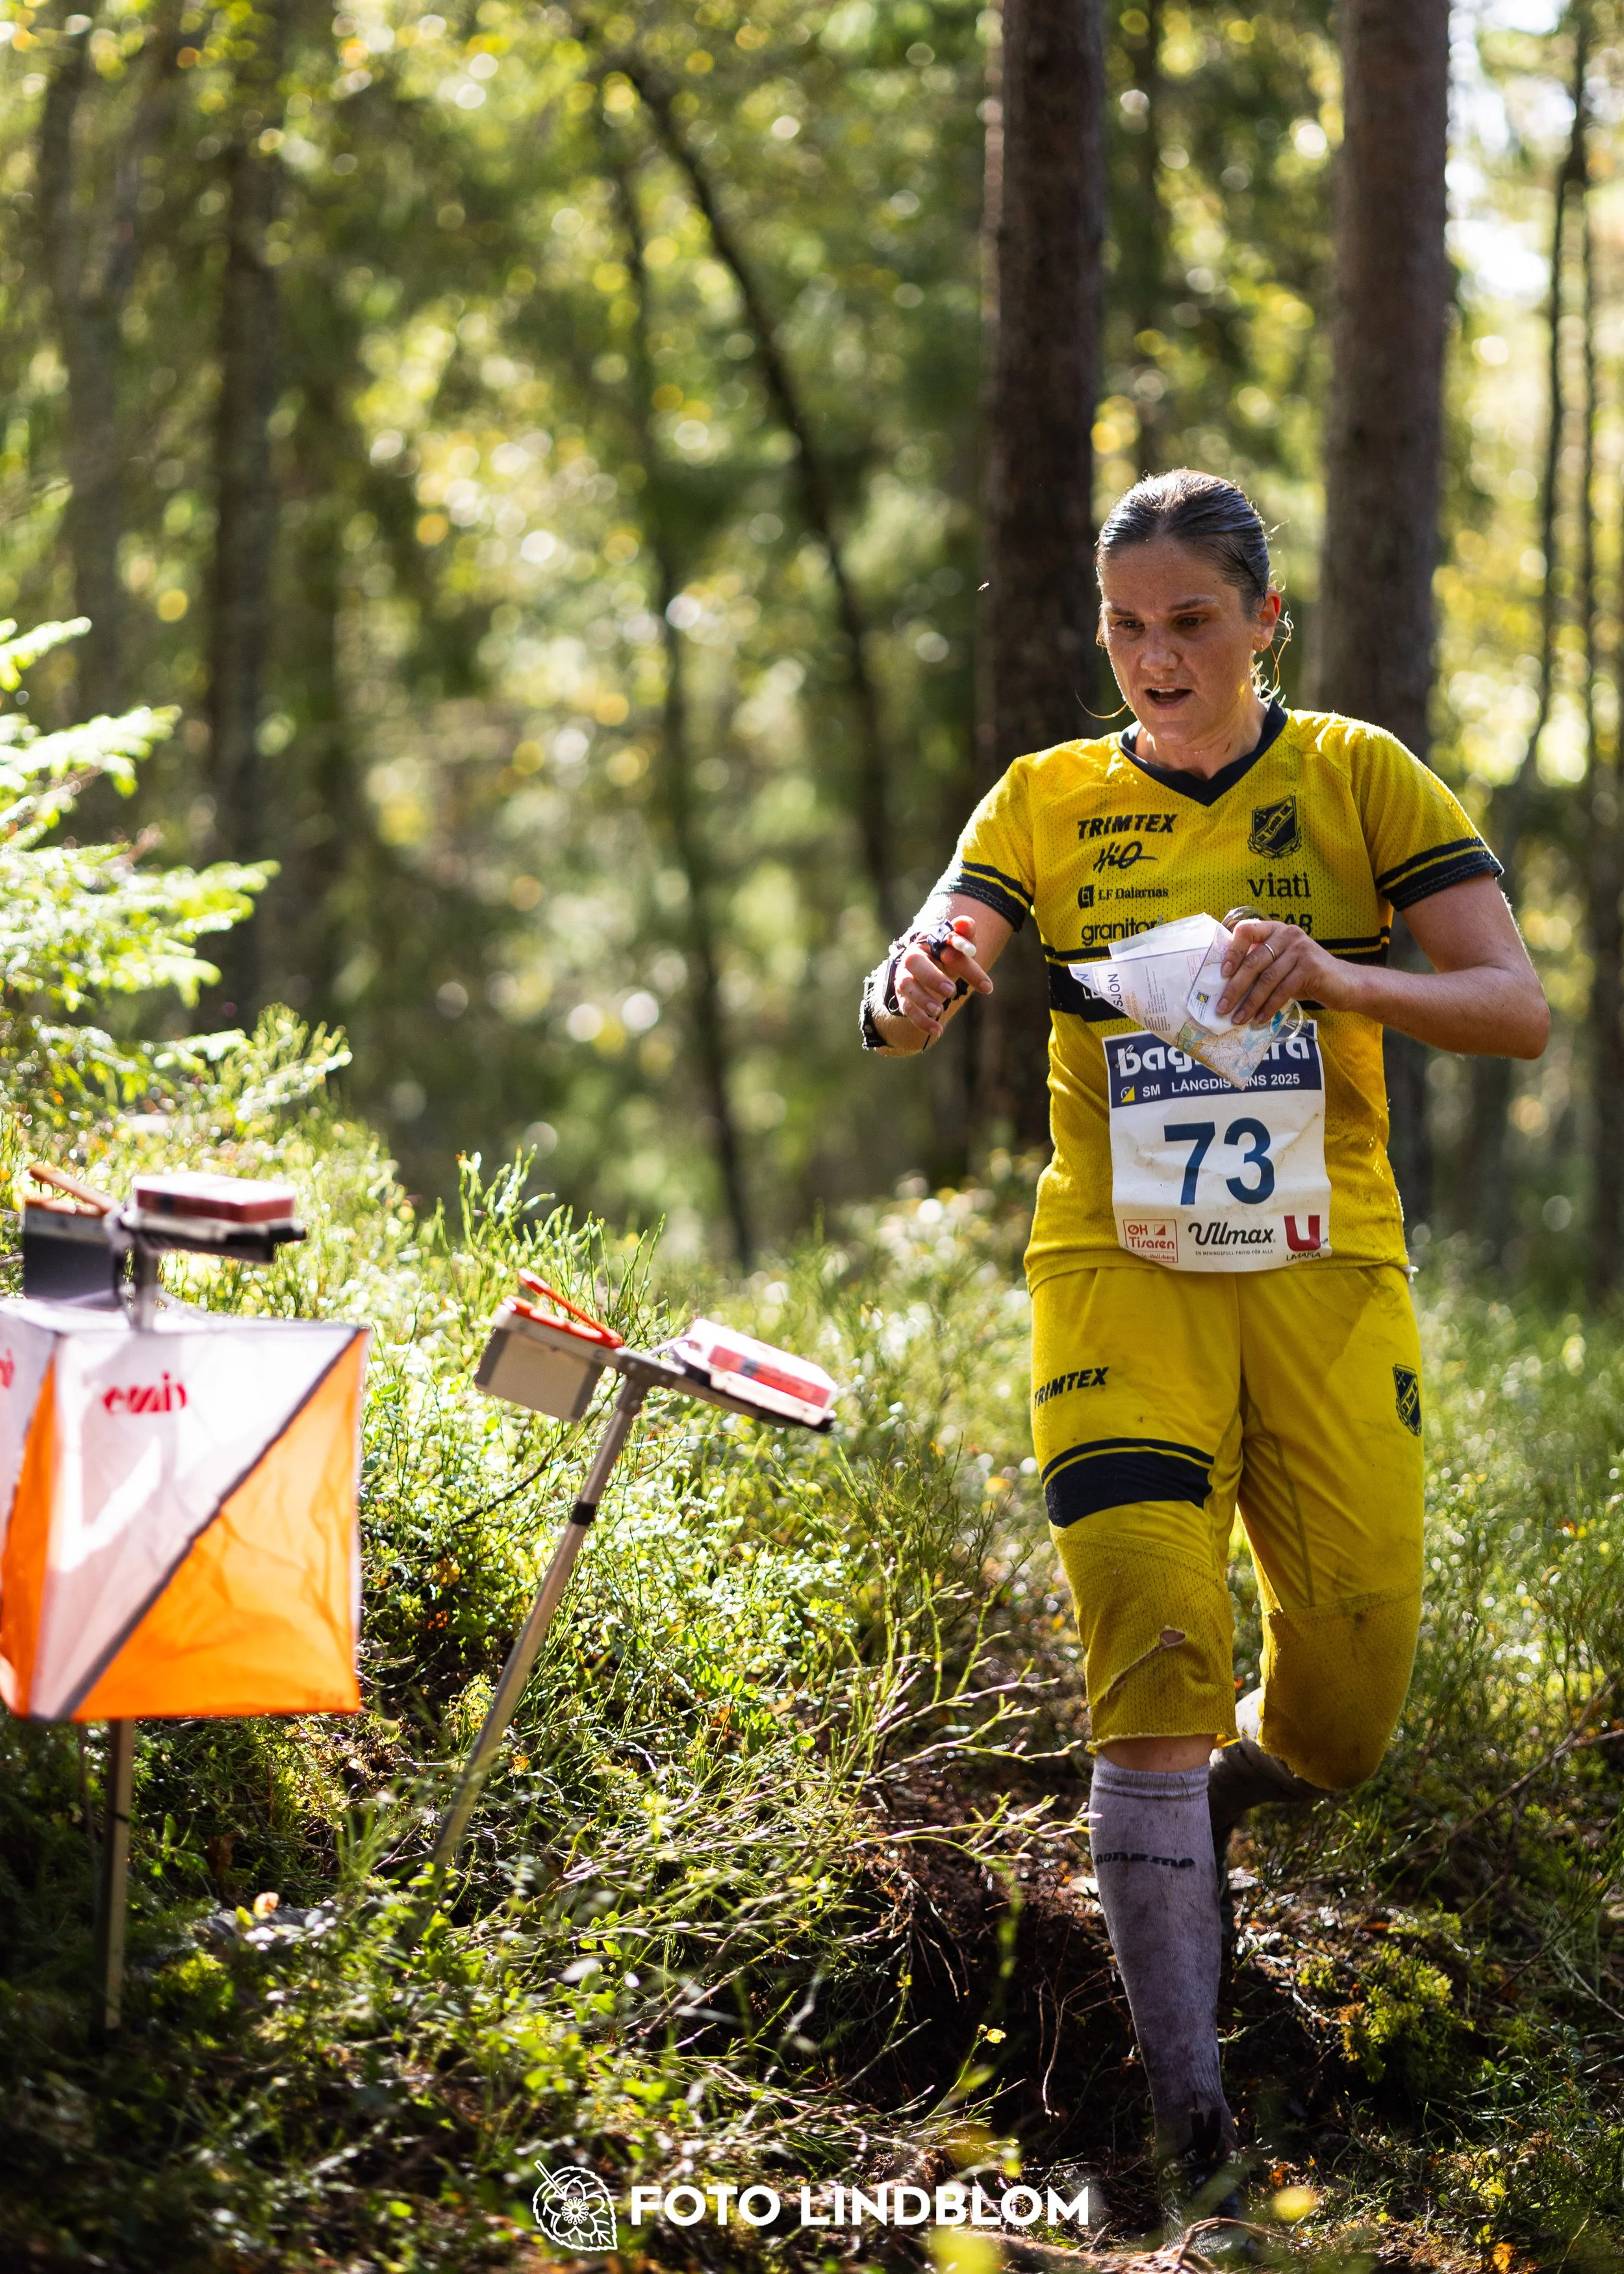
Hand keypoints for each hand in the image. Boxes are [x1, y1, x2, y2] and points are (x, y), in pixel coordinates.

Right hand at [895, 915, 993, 1039]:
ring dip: (923, 999)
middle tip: (951, 991)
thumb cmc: (945, 955)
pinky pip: (907, 1008)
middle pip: (914, 962)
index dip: (965, 963)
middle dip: (932, 977)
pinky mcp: (903, 997)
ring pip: (906, 987)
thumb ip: (964, 933)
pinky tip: (938, 1031)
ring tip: (940, 1010)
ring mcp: (905, 978)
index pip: (945, 946)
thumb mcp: (957, 945)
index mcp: (928, 940)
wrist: (924, 967)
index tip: (987, 985)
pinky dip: (921, 1021)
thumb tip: (965, 923)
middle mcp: (912, 957)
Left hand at [1216, 918, 1360, 1025]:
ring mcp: (1301, 949)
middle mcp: (1288, 934)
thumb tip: (1225, 987)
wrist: (1344, 983)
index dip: (1232, 951)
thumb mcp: (1280, 965)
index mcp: (1275, 929)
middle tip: (1222, 1007)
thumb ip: (1259, 967)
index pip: (1247, 930)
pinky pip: (1283, 990)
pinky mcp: (1311, 967)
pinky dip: (1269, 1007)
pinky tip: (1260, 1019)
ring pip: (1267, 979)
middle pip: (1254, 961)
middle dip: (1235, 988)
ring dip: (1250, 1003)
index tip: (1222, 973)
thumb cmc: (1305, 976)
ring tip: (1238, 1019)